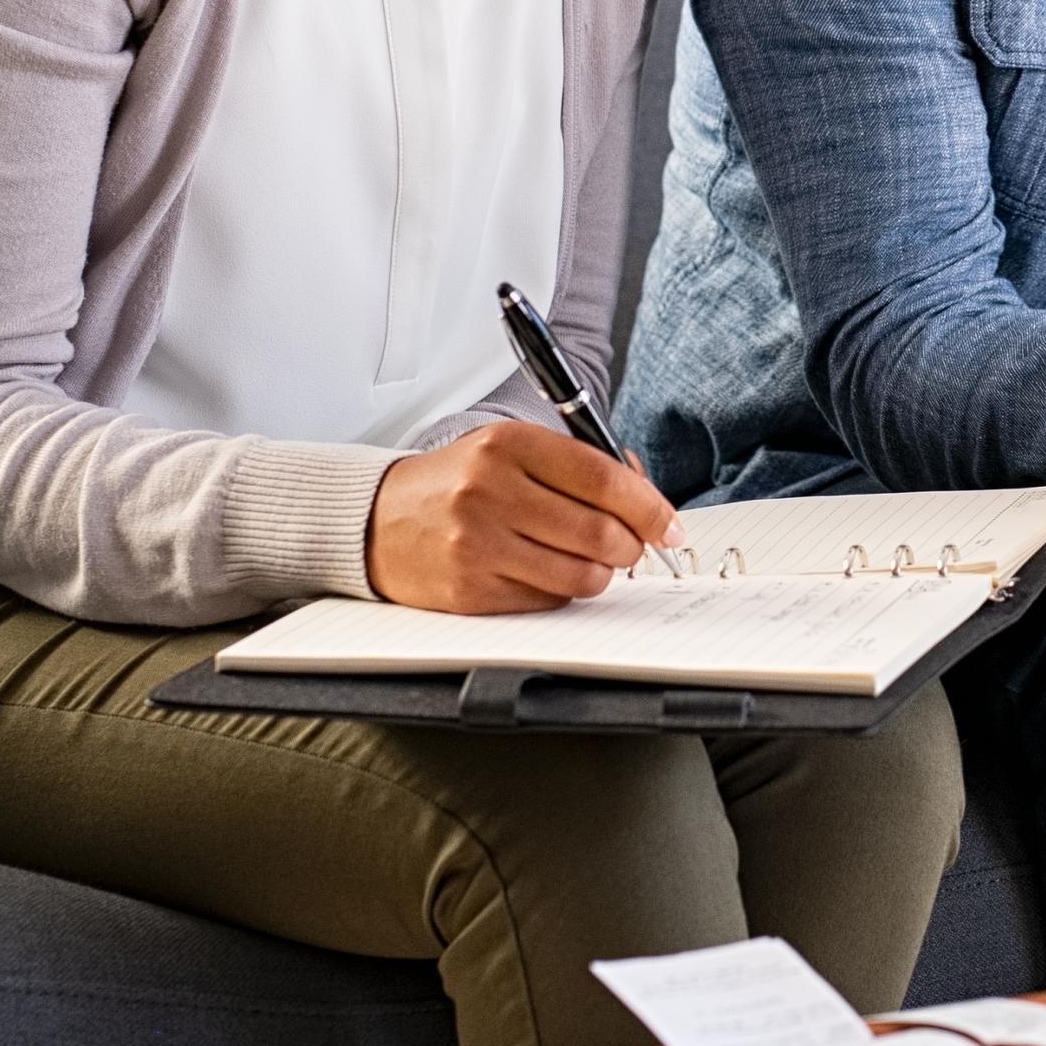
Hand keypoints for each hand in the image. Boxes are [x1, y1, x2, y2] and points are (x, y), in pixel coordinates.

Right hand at [365, 423, 677, 613]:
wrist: (377, 520)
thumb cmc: (458, 482)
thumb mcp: (512, 450)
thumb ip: (579, 465)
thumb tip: (646, 497)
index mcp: (507, 444)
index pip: (603, 477)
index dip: (649, 505)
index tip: (669, 524)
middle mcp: (490, 491)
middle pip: (598, 531)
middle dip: (632, 546)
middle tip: (633, 546)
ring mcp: (477, 544)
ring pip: (580, 574)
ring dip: (601, 573)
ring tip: (591, 560)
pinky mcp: (469, 590)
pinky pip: (547, 600)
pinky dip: (563, 591)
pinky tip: (548, 572)